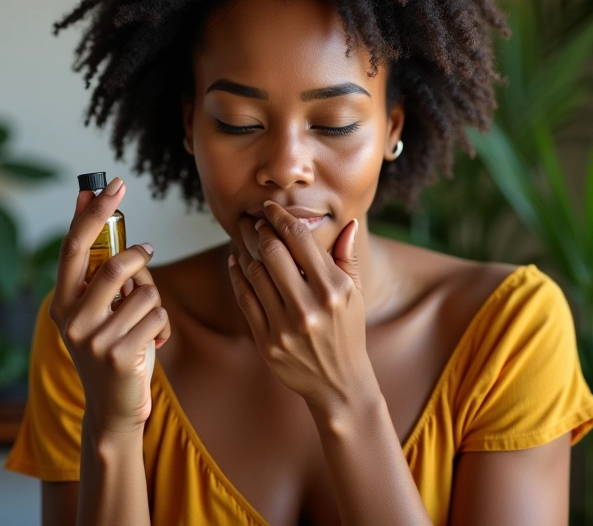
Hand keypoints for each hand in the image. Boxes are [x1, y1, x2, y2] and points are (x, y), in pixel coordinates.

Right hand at [48, 177, 170, 435]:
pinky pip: (159, 316)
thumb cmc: (113, 347)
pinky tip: (151, 345)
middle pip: (111, 266)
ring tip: (145, 323)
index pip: (74, 247)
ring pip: (145, 292)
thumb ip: (103, 272)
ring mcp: (94, 340)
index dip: (93, 211)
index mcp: (62, 302)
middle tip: (148, 250)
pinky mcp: (120, 355)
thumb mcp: (100, 311)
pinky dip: (163, 325)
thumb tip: (110, 218)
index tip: (113, 184)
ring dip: (155, 302)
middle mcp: (71, 320)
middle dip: (135, 254)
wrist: (115, 407)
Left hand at [230, 201, 377, 417]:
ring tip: (247, 241)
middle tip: (255, 222)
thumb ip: (346, 256)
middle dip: (261, 231)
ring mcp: (286, 327)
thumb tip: (346, 222)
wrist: (338, 383)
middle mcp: (310, 306)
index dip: (281, 218)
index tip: (269, 208)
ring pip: (255, 273)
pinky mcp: (267, 343)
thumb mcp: (355, 294)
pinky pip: (245, 299)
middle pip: (273, 252)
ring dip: (247, 252)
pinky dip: (238, 277)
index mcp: (334, 289)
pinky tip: (237, 264)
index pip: (301, 240)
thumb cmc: (347, 330)